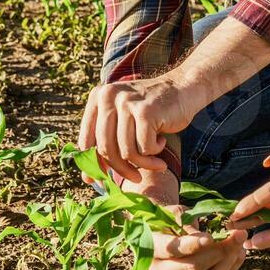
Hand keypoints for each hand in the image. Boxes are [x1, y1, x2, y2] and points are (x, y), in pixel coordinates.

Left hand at [78, 73, 204, 181]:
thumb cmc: (152, 111)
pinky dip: (154, 153)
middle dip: (122, 169)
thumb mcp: (123, 121)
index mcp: (97, 98)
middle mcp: (108, 96)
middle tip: (136, 178)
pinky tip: (162, 142)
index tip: (103, 180)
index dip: (94, 164)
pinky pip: (144, 148)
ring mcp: (126, 103)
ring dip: (143, 163)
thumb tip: (88, 179)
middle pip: (106, 148)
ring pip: (126, 151)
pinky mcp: (145, 112)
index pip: (86, 141)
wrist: (183, 89)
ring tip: (156, 162)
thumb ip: (105, 143)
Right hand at [147, 205, 249, 269]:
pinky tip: (240, 251)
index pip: (172, 250)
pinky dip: (231, 266)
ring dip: (230, 259)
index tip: (210, 237)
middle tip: (239, 234)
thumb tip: (208, 239)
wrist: (165, 232)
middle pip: (194, 267)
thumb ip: (189, 224)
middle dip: (220, 251)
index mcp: (152, 248)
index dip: (192, 245)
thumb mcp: (176, 213)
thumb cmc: (170, 217)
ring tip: (241, 240)